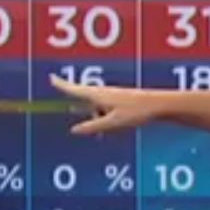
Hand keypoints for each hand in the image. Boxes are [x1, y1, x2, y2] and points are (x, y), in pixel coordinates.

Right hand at [49, 75, 164, 134]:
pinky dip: (100, 115)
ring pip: (94, 104)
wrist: (158, 105)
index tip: (51, 78)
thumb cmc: (136, 112)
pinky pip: (103, 109)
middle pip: (83, 95)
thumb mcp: (112, 123)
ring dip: (90, 111)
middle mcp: (104, 93)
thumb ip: (93, 127)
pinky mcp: (120, 102)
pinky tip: (103, 124)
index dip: (62, 85)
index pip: (75, 90)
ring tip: (85, 115)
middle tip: (59, 85)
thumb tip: (74, 130)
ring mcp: (112, 97)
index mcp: (99, 95)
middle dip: (73, 94)